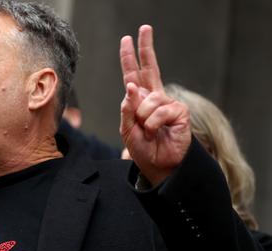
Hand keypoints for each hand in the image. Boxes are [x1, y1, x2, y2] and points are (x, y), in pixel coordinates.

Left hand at [119, 25, 190, 185]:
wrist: (158, 165)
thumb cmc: (143, 148)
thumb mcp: (127, 128)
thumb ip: (127, 108)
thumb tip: (130, 86)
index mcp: (140, 99)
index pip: (134, 74)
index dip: (130, 57)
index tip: (128, 39)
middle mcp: (154, 97)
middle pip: (150, 67)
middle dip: (146, 47)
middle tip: (144, 28)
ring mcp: (168, 103)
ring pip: (148, 100)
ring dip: (142, 118)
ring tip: (148, 131)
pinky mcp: (179, 111)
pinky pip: (159, 111)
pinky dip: (153, 123)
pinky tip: (157, 131)